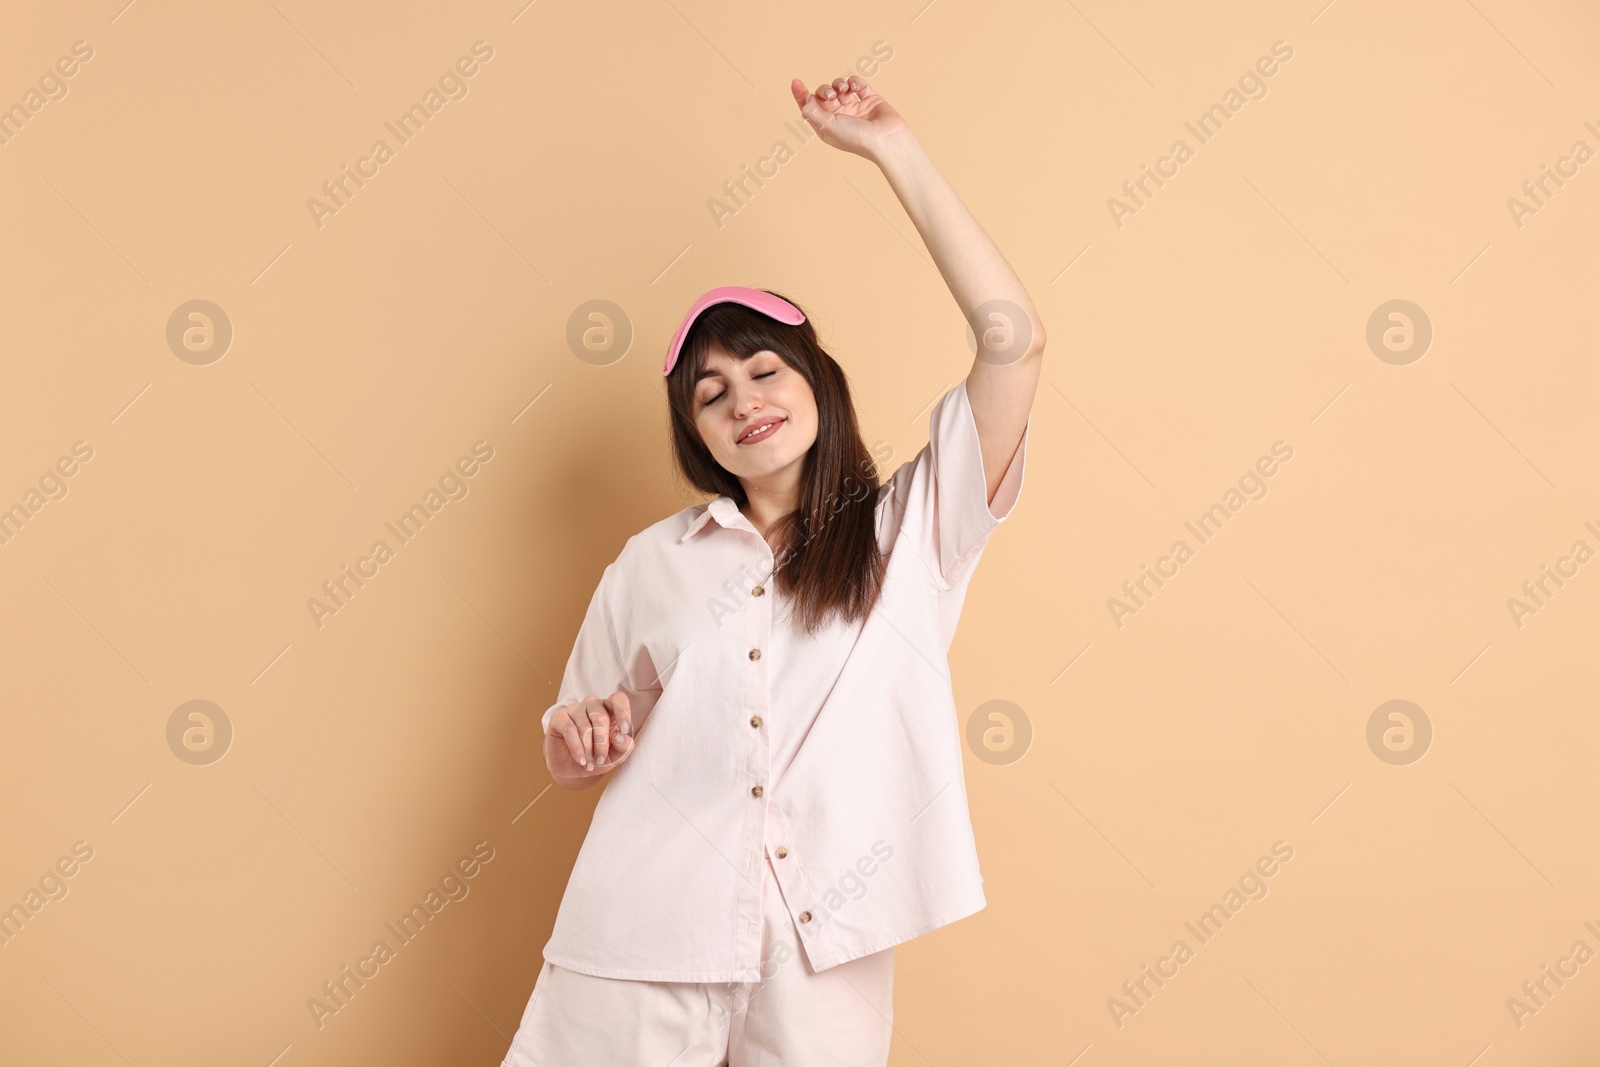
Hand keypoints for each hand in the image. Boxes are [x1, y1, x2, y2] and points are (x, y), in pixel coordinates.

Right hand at [545, 692, 635, 779]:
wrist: (572, 769)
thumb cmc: (596, 757)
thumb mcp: (614, 757)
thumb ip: (623, 748)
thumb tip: (620, 737)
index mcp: (609, 710)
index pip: (618, 699)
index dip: (622, 711)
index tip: (624, 730)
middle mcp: (592, 705)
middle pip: (601, 716)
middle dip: (602, 742)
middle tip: (600, 760)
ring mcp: (574, 709)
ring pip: (585, 725)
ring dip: (588, 749)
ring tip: (589, 763)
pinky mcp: (558, 717)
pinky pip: (569, 728)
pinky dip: (576, 747)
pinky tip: (580, 759)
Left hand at [790, 75, 910, 160]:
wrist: (887, 140)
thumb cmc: (857, 139)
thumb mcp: (828, 127)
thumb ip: (813, 112)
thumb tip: (804, 99)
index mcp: (827, 127)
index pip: (810, 108)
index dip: (801, 95)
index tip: (796, 82)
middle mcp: (840, 117)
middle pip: (823, 96)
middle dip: (824, 90)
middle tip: (830, 95)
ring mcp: (855, 108)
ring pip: (840, 88)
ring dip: (838, 84)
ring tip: (842, 89)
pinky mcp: (870, 99)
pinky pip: (858, 84)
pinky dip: (854, 81)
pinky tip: (855, 87)